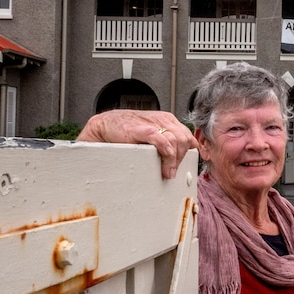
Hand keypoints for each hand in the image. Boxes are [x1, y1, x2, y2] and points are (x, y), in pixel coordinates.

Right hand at [77, 109, 197, 178]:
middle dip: (182, 158)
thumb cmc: (127, 130)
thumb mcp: (153, 134)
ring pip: (177, 141)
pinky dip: (167, 153)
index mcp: (168, 120)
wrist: (105, 125)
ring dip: (174, 160)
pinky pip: (162, 140)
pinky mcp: (142, 129)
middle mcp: (163, 120)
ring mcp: (153, 124)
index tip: (181, 165)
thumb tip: (184, 153)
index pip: (188, 137)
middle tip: (172, 171)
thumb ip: (168, 141)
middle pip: (185, 140)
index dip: (187, 153)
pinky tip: (165, 163)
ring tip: (167, 172)